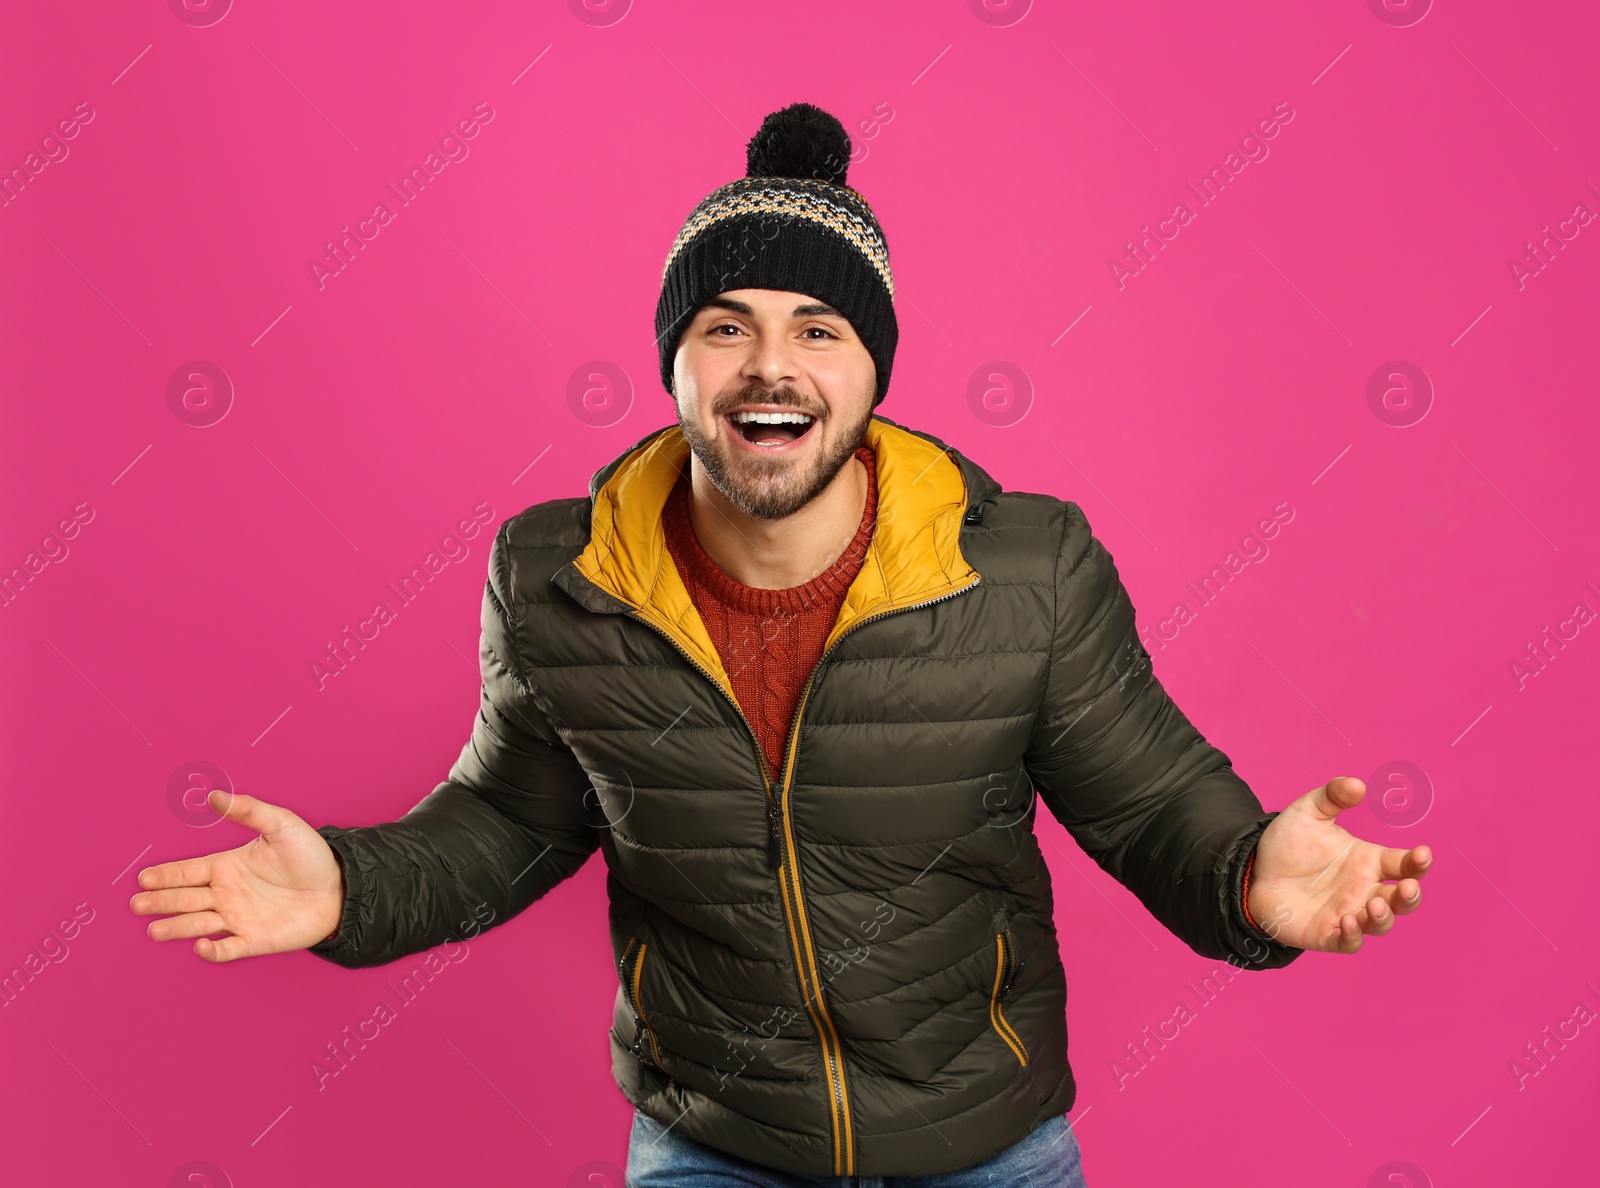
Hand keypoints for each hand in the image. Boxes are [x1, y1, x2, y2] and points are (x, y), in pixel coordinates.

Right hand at [129, 789, 343, 962]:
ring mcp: (238, 918)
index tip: (144, 878)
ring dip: (176, 927)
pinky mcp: (254, 940)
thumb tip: (214, 795)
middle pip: (185, 899)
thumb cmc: (311, 855)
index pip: (188, 871)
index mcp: (227, 866)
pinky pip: (228, 949)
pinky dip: (213, 951)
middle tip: (138, 903)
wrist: (340, 886)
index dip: (166, 875)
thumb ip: (249, 810)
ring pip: (198, 925)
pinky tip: (202, 946)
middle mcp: (226, 894)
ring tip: (154, 930)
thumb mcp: (282, 824)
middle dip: (161, 901)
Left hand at [1246, 777, 1432, 952]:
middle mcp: (1364, 890)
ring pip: (1381, 924)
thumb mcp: (1307, 813)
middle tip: (1408, 886)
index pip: (1403, 864)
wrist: (1254, 872)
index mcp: (1368, 861)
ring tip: (1375, 905)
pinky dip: (1354, 936)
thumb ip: (1331, 796)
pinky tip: (1349, 922)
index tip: (1422, 853)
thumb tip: (1357, 783)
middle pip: (1402, 900)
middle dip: (1410, 896)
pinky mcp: (1327, 934)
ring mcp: (1348, 913)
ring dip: (1384, 918)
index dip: (1417, 861)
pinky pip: (1349, 942)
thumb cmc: (1288, 845)